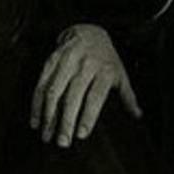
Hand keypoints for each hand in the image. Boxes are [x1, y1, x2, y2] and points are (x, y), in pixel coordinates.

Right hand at [30, 24, 142, 146]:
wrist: (89, 31)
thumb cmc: (106, 59)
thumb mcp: (120, 74)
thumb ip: (128, 96)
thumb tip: (138, 115)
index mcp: (104, 70)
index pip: (95, 96)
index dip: (88, 115)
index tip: (81, 134)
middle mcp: (84, 64)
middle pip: (73, 96)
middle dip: (66, 121)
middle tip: (62, 142)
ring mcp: (66, 61)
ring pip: (54, 90)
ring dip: (48, 115)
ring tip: (47, 135)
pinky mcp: (51, 60)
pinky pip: (41, 84)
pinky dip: (37, 103)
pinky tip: (36, 120)